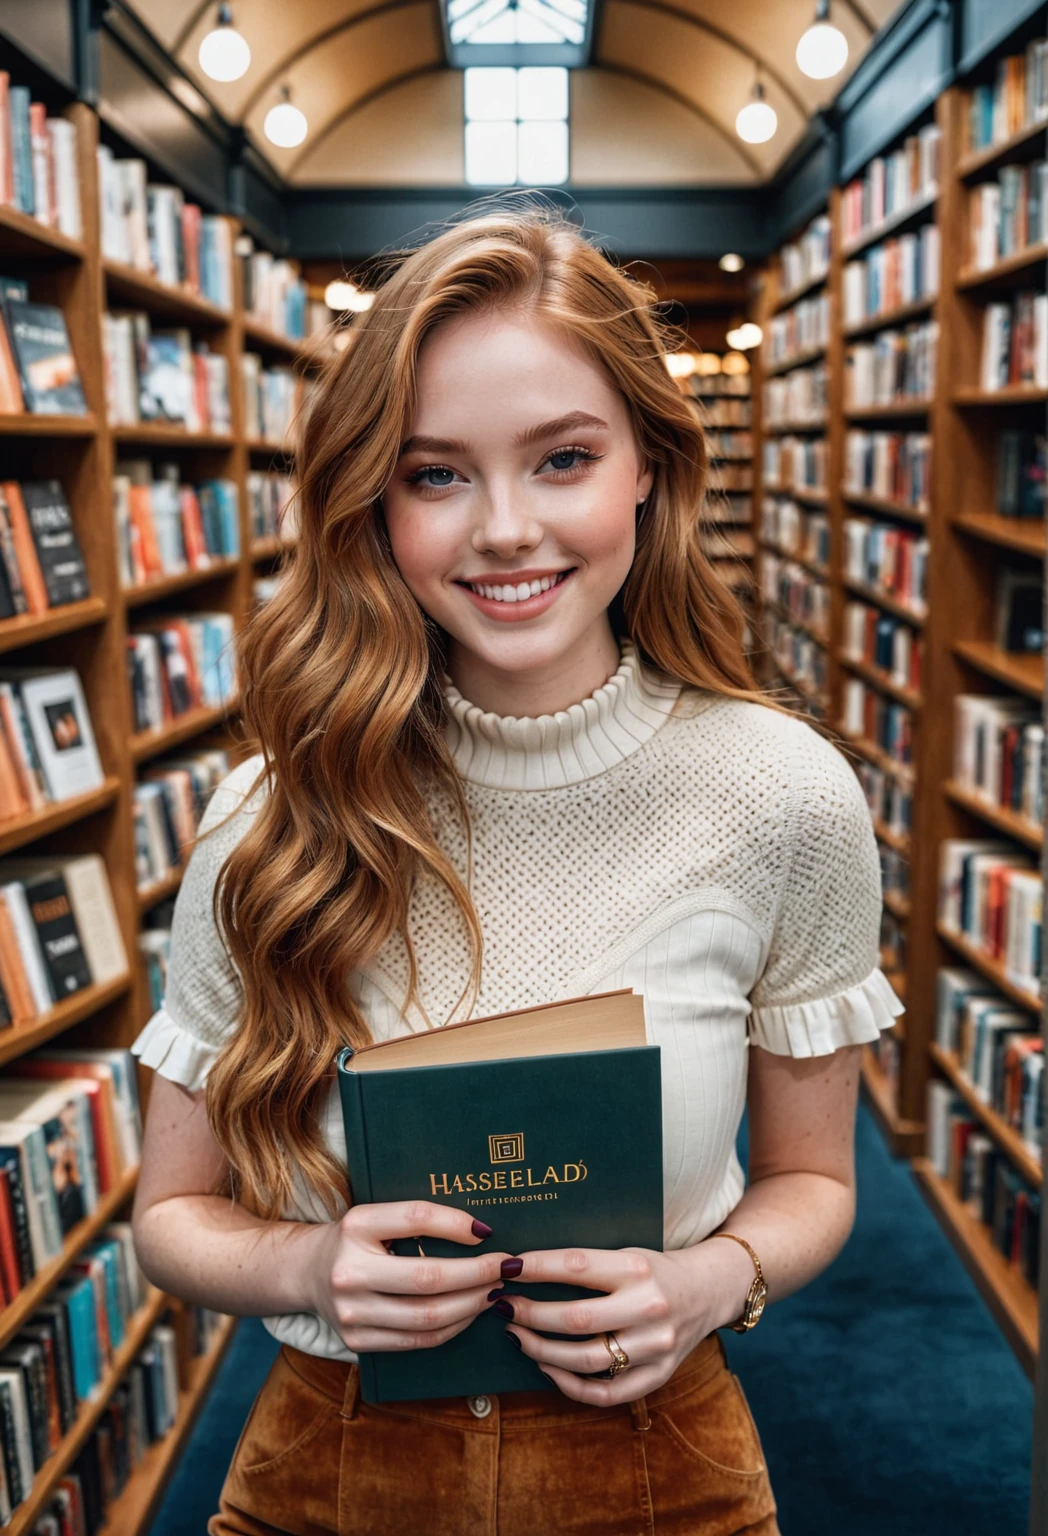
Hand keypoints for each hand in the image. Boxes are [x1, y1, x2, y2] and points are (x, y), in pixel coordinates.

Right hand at [307, 1200, 513, 1353]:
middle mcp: (349, 1271)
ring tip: (494, 1291)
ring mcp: (351, 1313)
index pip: (415, 1219)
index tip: (487, 1232)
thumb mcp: (377, 1216)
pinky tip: (470, 1312)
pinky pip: (417, 1340)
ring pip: (427, 1317)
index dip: (455, 1224)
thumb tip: (479, 1233)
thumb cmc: (355, 1239)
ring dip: (471, 1305)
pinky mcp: (357, 1341)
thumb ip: (419, 1219)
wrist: (307, 1272)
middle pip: (428, 1278)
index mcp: (355, 1226)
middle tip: (506, 1268)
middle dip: (477, 1274)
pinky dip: (452, 1326)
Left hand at [496, 1241, 746, 1404]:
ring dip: (541, 1350)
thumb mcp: (626, 1253)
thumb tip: (522, 1269)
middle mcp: (649, 1308)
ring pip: (585, 1360)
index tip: (505, 1268)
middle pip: (575, 1319)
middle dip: (530, 1313)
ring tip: (516, 1335)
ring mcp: (656, 1347)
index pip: (575, 1266)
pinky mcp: (659, 1375)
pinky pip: (605, 1393)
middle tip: (502, 1305)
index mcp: (637, 1268)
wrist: (710, 1290)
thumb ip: (585, 1264)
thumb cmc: (655, 1268)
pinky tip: (547, 1368)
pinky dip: (570, 1385)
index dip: (536, 1269)